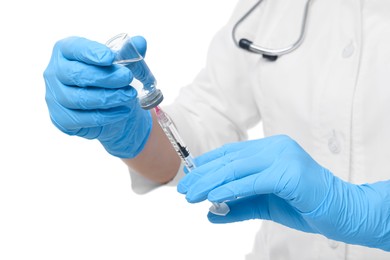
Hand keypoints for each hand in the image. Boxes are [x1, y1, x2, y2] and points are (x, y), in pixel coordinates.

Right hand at [43, 36, 151, 157]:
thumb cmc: (110, 81)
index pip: (74, 48)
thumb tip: (140, 42)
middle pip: (76, 74)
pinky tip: (123, 111)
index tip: (111, 57)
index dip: (92, 52)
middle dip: (105, 77)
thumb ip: (129, 53)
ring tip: (130, 95)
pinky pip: (82, 118)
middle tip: (127, 78)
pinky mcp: (61, 119)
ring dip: (109, 97)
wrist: (110, 111)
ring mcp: (54, 97)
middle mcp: (54, 73)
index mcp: (65, 52)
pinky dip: (106, 116)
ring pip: (80, 98)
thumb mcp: (121, 64)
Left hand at [178, 135, 389, 250]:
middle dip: (203, 176)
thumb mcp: (263, 204)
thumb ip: (237, 205)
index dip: (207, 164)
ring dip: (210, 182)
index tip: (189, 177)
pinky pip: (252, 181)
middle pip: (230, 160)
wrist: (340, 212)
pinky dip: (230, 189)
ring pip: (237, 168)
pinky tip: (213, 196)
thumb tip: (210, 212)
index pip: (230, 153)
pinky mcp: (289, 173)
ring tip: (192, 195)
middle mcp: (275, 147)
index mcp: (269, 148)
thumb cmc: (302, 204)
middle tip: (183, 189)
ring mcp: (283, 157)